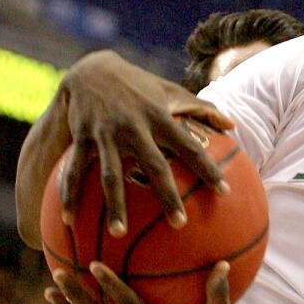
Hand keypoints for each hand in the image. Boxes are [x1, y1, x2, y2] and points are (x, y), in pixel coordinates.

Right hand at [52, 50, 234, 233]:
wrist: (90, 69)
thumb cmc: (139, 87)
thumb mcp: (170, 92)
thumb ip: (202, 108)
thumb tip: (233, 124)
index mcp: (159, 117)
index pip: (189, 146)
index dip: (207, 169)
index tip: (224, 193)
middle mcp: (134, 126)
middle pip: (153, 166)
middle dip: (167, 195)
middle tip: (180, 225)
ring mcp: (106, 133)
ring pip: (111, 175)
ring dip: (115, 205)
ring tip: (119, 234)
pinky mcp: (81, 138)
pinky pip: (75, 171)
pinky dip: (70, 195)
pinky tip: (70, 221)